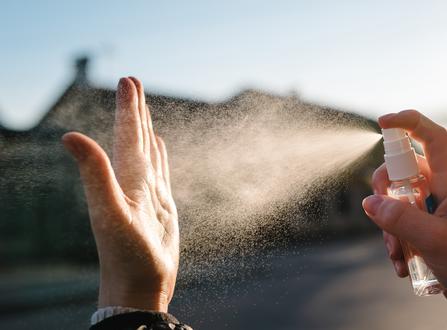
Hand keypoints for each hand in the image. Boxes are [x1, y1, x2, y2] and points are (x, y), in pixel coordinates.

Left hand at [62, 77, 178, 311]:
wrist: (138, 286)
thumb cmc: (126, 255)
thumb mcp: (110, 212)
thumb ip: (94, 174)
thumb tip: (68, 136)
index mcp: (126, 178)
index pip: (127, 135)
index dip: (128, 108)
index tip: (129, 80)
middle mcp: (135, 182)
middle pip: (135, 138)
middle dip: (135, 110)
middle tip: (134, 82)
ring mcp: (148, 194)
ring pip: (147, 153)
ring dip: (146, 130)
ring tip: (146, 112)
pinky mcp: (161, 207)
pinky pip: (161, 173)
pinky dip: (161, 156)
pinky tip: (160, 148)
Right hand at [362, 110, 446, 329]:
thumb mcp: (437, 241)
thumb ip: (401, 219)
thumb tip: (369, 203)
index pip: (433, 138)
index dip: (409, 123)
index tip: (382, 122)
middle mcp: (445, 191)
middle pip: (405, 170)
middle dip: (386, 190)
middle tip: (380, 210)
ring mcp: (437, 211)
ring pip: (400, 201)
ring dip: (390, 225)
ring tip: (397, 253)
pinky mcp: (430, 229)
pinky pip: (403, 224)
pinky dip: (396, 241)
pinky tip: (403, 264)